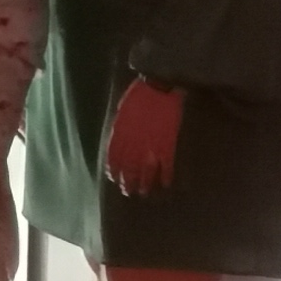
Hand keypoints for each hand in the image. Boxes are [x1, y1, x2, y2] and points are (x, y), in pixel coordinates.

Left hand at [103, 76, 184, 194]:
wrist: (159, 87)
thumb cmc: (139, 95)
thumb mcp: (122, 112)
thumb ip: (120, 128)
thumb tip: (118, 139)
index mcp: (120, 135)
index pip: (114, 159)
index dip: (114, 170)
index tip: (114, 179)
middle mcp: (132, 145)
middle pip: (128, 169)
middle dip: (127, 182)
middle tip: (128, 191)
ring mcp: (150, 146)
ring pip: (145, 172)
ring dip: (144, 184)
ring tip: (143, 192)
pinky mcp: (167, 145)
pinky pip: (166, 165)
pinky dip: (166, 176)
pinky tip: (165, 184)